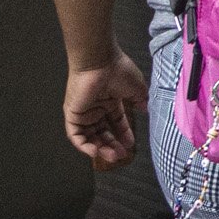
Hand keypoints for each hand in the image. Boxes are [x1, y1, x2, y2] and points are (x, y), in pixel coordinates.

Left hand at [62, 53, 147, 168]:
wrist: (100, 62)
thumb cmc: (118, 70)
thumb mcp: (137, 88)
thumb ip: (140, 100)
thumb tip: (145, 108)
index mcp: (110, 101)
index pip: (116, 123)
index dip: (124, 135)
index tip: (131, 145)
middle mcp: (96, 108)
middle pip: (103, 133)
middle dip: (112, 145)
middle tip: (121, 156)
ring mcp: (84, 112)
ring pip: (90, 137)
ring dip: (100, 148)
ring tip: (112, 156)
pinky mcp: (73, 114)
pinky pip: (76, 135)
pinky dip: (84, 146)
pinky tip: (96, 152)